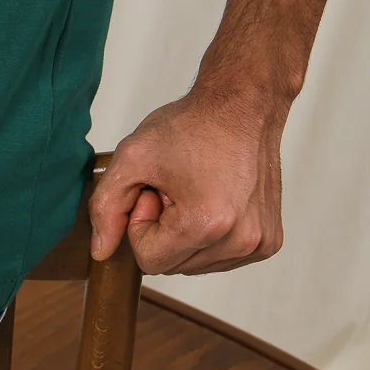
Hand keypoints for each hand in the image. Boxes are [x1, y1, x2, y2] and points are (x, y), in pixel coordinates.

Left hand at [87, 81, 287, 275]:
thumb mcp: (133, 156)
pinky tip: (215, 197)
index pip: (149, 260)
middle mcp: (239, 241)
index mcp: (205, 224)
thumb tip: (100, 252)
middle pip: (173, 265)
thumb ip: (106, 206)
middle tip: (174, 186)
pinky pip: (222, 258)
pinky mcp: (269, 241)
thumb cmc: (192, 125)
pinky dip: (211, 235)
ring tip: (195, 189)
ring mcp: (257, 244)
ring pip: (196, 265)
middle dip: (164, 228)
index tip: (155, 188)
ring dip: (186, 232)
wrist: (241, 104)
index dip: (141, 222)